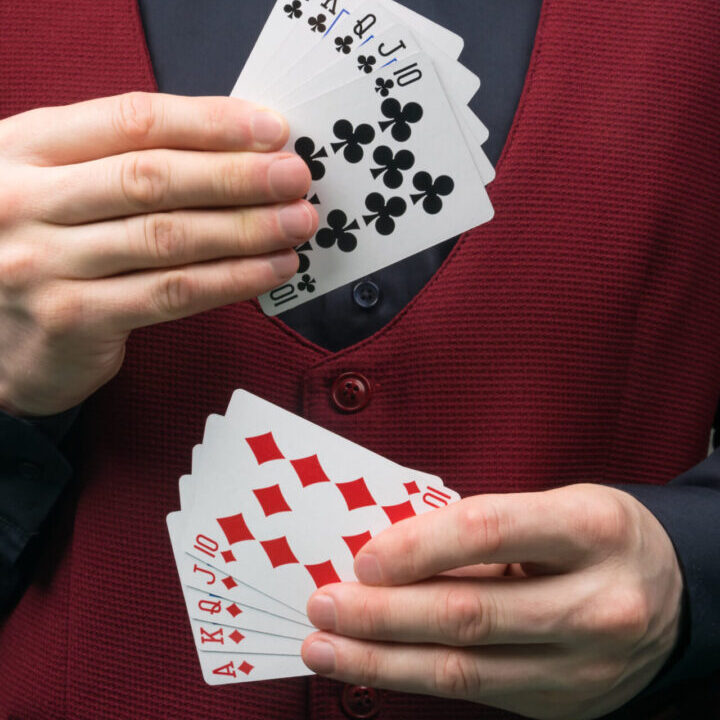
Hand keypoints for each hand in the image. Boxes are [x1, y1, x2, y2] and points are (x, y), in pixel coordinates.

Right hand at [0, 92, 315, 415]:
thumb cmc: (42, 248)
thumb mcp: (58, 185)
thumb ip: (122, 162)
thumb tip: (233, 149)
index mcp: (26, 148)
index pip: (132, 120)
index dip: (210, 123)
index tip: (270, 130)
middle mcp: (26, 200)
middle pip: (153, 178)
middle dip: (237, 176)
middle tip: (294, 177)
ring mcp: (44, 263)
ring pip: (168, 237)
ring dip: (245, 229)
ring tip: (295, 223)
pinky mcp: (74, 318)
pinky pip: (170, 293)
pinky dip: (230, 279)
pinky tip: (269, 269)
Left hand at [302, 484, 682, 719]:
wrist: (673, 594)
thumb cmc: (596, 535)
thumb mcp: (552, 506)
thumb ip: (479, 528)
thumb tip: (389, 553)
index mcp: (591, 529)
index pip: (486, 532)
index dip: (416, 546)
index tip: (363, 558)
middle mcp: (596, 603)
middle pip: (468, 614)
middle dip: (382, 614)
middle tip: (325, 605)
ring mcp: (584, 665)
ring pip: (464, 669)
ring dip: (383, 660)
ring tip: (326, 647)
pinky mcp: (566, 703)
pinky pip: (478, 694)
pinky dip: (417, 678)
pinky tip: (377, 665)